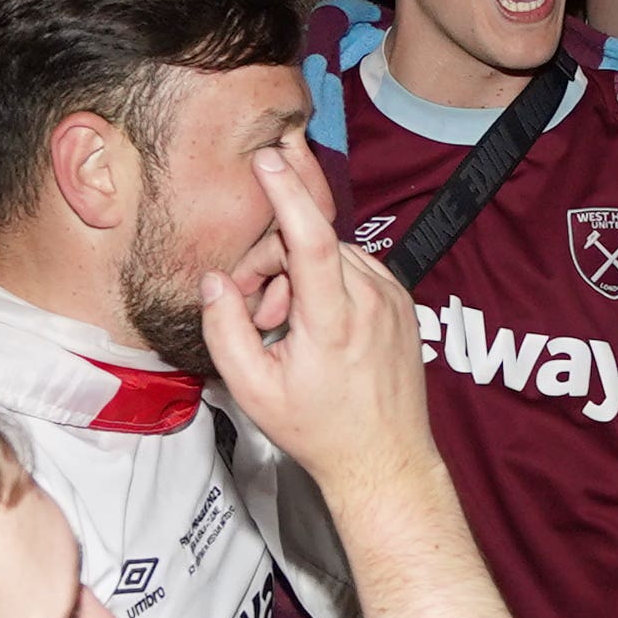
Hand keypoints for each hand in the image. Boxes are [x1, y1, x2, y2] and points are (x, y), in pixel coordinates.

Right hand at [199, 139, 434, 498]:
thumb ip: (224, 329)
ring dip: (298, 273)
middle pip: (311, 242)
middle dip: (272, 261)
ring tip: (287, 326)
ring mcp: (393, 298)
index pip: (311, 238)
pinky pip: (353, 266)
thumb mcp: (253, 390)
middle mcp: (371, 300)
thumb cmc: (319, 430)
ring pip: (331, 252)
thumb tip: (216, 281)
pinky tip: (315, 322)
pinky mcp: (402, 301)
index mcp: (335, 321)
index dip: (287, 194)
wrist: (384, 457)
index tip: (267, 160)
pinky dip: (325, 279)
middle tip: (258, 314)